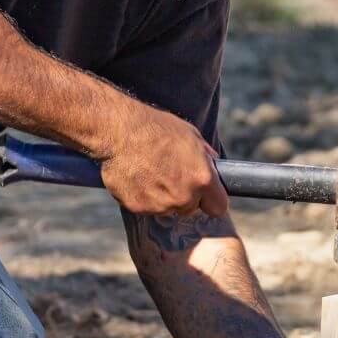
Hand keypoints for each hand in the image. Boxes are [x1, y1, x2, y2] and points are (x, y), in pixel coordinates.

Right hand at [99, 103, 228, 217]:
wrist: (118, 131)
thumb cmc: (156, 128)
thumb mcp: (190, 135)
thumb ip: (205, 158)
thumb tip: (213, 167)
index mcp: (201, 180)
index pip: (218, 207)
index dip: (211, 199)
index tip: (204, 194)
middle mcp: (183, 198)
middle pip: (190, 208)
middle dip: (184, 195)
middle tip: (170, 174)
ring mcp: (160, 206)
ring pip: (167, 209)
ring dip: (162, 196)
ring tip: (150, 171)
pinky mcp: (139, 209)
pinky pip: (146, 207)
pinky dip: (143, 196)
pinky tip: (137, 177)